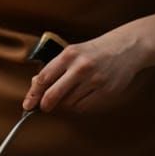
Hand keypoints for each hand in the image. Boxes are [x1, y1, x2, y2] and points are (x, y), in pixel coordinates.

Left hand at [22, 31, 142, 113]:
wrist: (126, 48)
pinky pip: (85, 107)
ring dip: (66, 103)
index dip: (34, 93)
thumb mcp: (73, 52)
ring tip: (73, 92)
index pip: (45, 77)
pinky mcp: (106, 91)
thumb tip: (36, 85)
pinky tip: (84, 96)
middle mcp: (81, 67)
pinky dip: (80, 105)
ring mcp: (95, 80)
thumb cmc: (95, 51)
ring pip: (70, 103)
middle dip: (45, 104)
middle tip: (44, 107)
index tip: (28, 103)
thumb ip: (55, 68)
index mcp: (70, 55)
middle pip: (54, 94)